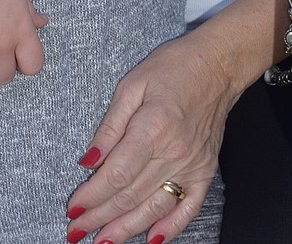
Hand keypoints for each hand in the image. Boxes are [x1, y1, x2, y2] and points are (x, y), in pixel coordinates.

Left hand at [64, 27, 237, 243]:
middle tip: (77, 230)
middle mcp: (174, 152)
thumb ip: (110, 125)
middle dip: (100, 217)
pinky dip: (171, 228)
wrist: (218, 64)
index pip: (117, 174)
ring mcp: (192, 165)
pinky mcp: (205, 171)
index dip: (92, 196)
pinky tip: (152, 240)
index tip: (74, 207)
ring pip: (154, 208)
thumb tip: (89, 160)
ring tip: (103, 241)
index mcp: (152, 127)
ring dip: (126, 229)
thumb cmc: (174, 67)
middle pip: (131, 196)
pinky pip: (188, 207)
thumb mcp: (132, 84)